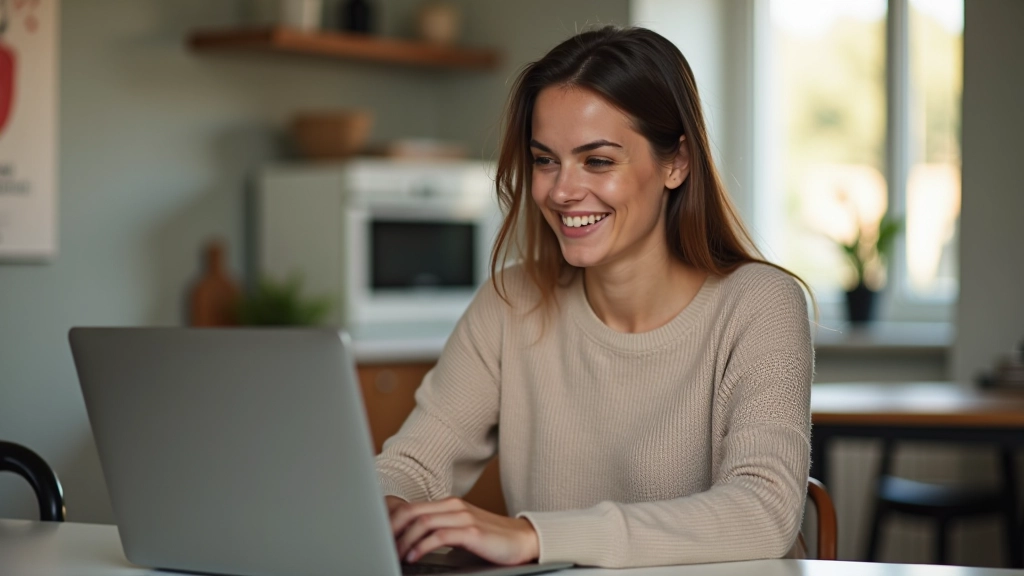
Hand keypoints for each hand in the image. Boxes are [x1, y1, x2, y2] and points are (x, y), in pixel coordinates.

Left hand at [388, 497, 538, 565]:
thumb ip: (438, 532)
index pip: (410, 507)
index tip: (378, 537)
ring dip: (404, 540)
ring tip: (396, 555)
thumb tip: (410, 544)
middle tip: (379, 545)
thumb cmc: (491, 541)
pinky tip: (414, 557)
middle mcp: (453, 506)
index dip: (390, 521)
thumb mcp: (460, 532)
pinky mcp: (471, 531)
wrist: (523, 540)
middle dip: (390, 529)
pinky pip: (439, 536)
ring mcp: (463, 517)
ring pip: (422, 522)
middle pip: (411, 511)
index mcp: (448, 505)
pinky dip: (421, 546)